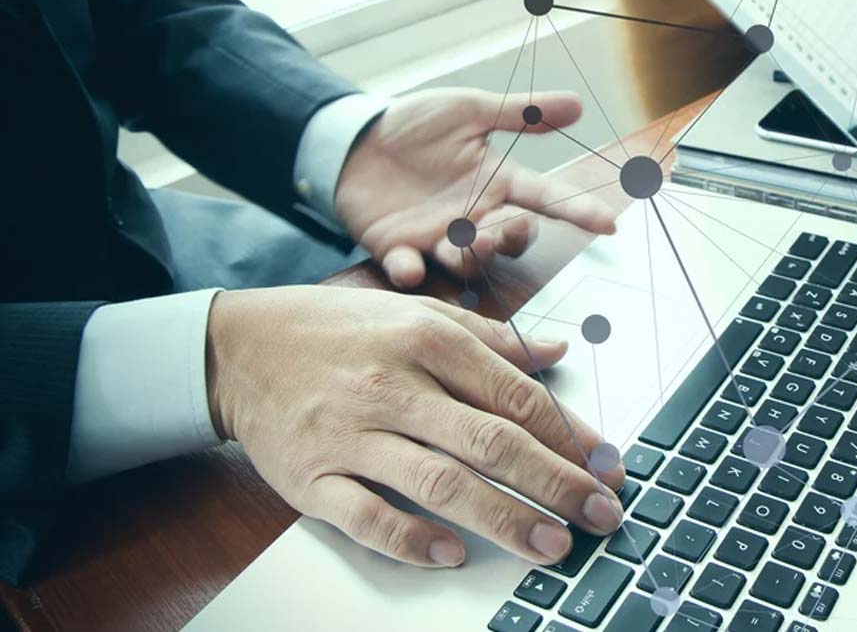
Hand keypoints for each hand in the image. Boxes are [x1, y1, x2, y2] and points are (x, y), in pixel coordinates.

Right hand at [206, 286, 625, 566]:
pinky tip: (452, 553)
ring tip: (551, 544)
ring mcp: (352, 435)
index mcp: (427, 340)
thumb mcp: (417, 314)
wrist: (238, 348)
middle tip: (601, 514)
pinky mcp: (312, 478)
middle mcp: (394, 386)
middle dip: (556, 482)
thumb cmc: (337, 330)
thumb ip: (491, 339)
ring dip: (503, 517)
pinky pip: (366, 516)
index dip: (569, 434)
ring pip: (438, 482)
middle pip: (490, 441)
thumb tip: (559, 353)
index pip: (514, 395)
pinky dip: (411, 538)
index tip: (607, 466)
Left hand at [334, 88, 616, 288]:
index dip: (578, 211)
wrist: (353, 138)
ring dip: (470, 257)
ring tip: (462, 242)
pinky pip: (407, 268)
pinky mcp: (397, 247)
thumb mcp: (470, 110)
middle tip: (509, 226)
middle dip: (513, 239)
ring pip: (466, 261)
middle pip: (510, 240)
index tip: (608, 224)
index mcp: (496, 183)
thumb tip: (578, 103)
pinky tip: (410, 264)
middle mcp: (474, 217)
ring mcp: (436, 237)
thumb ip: (521, 112)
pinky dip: (409, 271)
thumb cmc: (415, 123)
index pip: (546, 198)